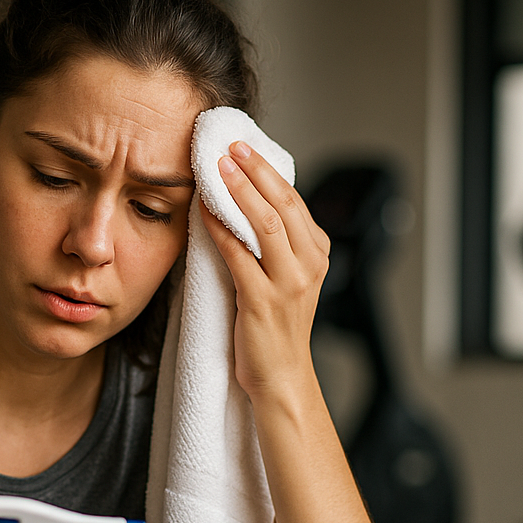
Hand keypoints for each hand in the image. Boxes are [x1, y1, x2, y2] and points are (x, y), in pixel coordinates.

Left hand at [199, 141, 331, 403]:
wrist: (281, 378)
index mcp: (317, 254)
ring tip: (216, 167)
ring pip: (266, 223)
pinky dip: (219, 228)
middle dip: (255, 169)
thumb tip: (244, 201)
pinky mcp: (263, 301)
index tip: (242, 147)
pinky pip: (238, 255)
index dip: (267, 170)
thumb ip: (275, 243)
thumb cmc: (275, 328)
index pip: (294, 200)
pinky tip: (204, 210)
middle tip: (229, 145)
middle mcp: (309, 265)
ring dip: (239, 190)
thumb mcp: (286, 278)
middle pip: (284, 203)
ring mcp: (289, 283)